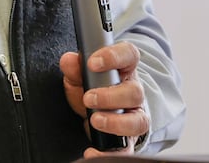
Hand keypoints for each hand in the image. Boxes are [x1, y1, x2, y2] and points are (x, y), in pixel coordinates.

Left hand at [60, 42, 149, 156]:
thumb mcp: (81, 77)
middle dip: (111, 96)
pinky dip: (109, 154)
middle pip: (135, 92)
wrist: (101, 113)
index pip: (129, 55)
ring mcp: (135, 117)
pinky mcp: (130, 139)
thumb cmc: (94, 90)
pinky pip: (127, 150)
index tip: (93, 63)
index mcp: (124, 71)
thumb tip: (69, 60)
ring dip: (116, 122)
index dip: (114, 56)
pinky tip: (92, 151)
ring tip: (95, 120)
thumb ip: (74, 68)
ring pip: (138, 121)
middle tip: (89, 98)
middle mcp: (134, 94)